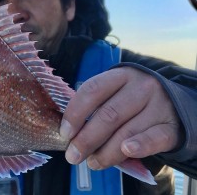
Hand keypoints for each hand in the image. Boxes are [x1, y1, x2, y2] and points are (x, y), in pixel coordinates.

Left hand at [60, 67, 181, 169]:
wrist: (173, 102)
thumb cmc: (132, 99)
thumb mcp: (114, 92)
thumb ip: (95, 107)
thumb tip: (69, 133)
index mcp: (120, 76)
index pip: (92, 90)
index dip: (75, 113)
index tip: (65, 133)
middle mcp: (140, 87)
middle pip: (108, 114)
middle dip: (86, 139)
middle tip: (73, 156)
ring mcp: (159, 105)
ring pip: (128, 131)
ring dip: (106, 152)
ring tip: (92, 163)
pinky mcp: (172, 126)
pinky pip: (154, 138)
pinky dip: (139, 146)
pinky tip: (125, 151)